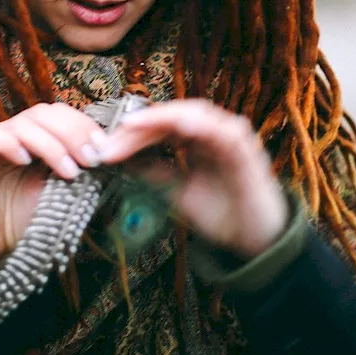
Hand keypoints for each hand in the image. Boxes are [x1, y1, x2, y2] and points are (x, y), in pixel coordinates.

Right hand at [0, 103, 105, 268]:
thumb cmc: (27, 222)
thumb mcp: (62, 192)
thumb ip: (79, 169)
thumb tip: (109, 153)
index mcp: (34, 139)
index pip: (58, 114)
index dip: (81, 125)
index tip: (102, 149)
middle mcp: (12, 136)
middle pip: (42, 113)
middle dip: (72, 133)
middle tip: (90, 159)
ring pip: (20, 124)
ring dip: (50, 145)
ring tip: (68, 172)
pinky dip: (7, 144)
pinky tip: (24, 160)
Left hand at [96, 99, 288, 258]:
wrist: (251, 241)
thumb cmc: (218, 212)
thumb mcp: (173, 190)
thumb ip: (150, 170)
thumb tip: (116, 157)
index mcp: (195, 138)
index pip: (158, 126)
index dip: (130, 134)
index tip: (104, 150)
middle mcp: (212, 132)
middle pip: (170, 116)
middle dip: (138, 127)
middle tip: (111, 142)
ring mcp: (230, 137)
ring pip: (194, 113)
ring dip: (161, 118)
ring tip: (134, 125)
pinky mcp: (246, 150)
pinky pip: (224, 131)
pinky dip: (202, 125)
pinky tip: (181, 127)